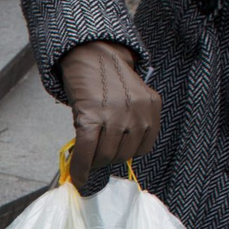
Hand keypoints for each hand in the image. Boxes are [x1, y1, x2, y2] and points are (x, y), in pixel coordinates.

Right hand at [58, 41, 160, 187]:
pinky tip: (76, 175)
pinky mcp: (91, 115)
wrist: (91, 53)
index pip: (142, 148)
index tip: (111, 153)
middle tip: (94, 154)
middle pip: (122, 155)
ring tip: (85, 154)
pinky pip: (86, 150)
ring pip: (105, 156)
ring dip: (92, 163)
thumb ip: (133, 123)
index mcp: (151, 107)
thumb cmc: (109, 79)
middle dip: (105, 160)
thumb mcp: (133, 98)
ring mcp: (114, 114)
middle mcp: (137, 111)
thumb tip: (114, 157)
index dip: (124, 154)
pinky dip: (80, 167)